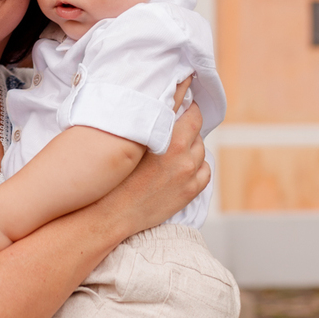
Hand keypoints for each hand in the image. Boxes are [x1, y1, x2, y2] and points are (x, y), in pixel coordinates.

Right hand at [113, 101, 209, 235]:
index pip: (193, 114)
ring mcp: (188, 175)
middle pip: (198, 132)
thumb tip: (165, 110)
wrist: (113, 211)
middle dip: (189, 127)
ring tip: (176, 150)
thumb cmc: (116, 174)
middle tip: (177, 128)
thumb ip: (152, 125)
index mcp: (170, 139)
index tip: (185, 105)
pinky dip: (198, 166)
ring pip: (201, 151)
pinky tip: (185, 167)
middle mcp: (183, 156)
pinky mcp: (190, 192)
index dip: (190, 108)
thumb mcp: (133, 142)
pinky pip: (205, 172)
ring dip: (192, 147)